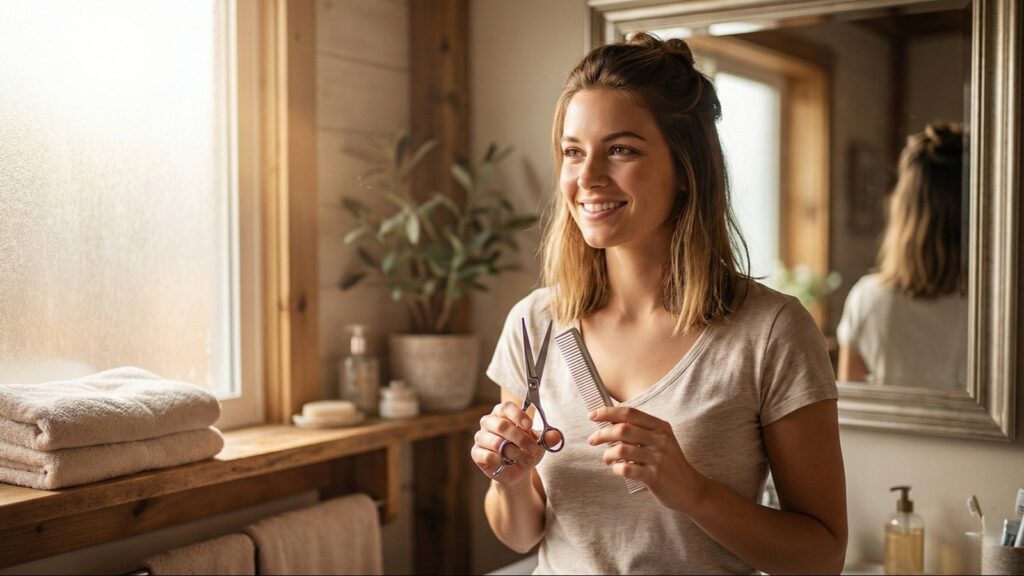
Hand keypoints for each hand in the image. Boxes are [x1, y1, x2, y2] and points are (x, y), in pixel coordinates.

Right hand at [471, 402, 544, 488]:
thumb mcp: (540, 444)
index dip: (518, 415)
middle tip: (534, 449)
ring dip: (515, 453)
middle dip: (521, 439)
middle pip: (502, 425)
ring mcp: (481, 437)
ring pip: (497, 443)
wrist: (517, 471)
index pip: (506, 407)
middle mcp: (489, 422)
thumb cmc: (526, 451)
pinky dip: (500, 461)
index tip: (530, 425)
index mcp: (502, 413)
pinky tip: (507, 464)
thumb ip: (548, 438)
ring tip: (526, 460)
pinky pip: (487, 455)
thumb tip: (556, 436)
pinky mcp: (476, 453)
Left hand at [588, 406, 707, 512]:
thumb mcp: (661, 441)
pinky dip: (617, 469)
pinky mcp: (655, 477)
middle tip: (592, 440)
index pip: (630, 413)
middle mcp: (660, 440)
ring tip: (607, 459)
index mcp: (660, 427)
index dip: (608, 412)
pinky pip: (627, 469)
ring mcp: (658, 458)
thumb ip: (640, 431)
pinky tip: (618, 470)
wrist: (691, 489)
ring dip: (607, 454)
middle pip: (623, 430)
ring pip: (621, 450)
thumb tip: (609, 424)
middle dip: (602, 434)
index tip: (592, 415)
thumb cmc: (669, 464)